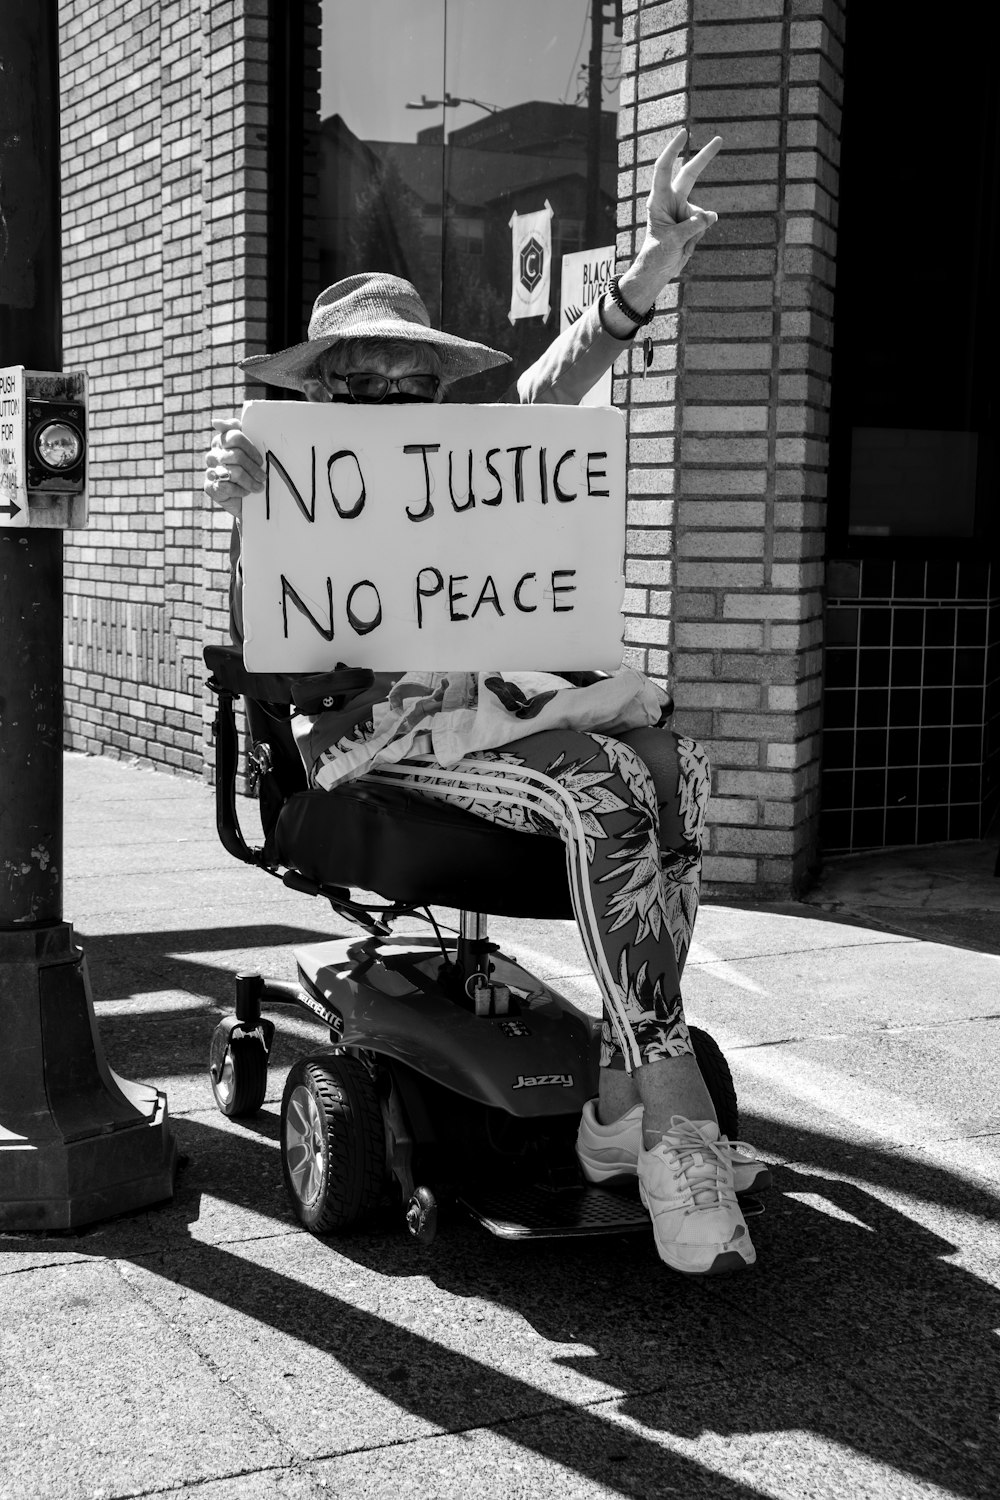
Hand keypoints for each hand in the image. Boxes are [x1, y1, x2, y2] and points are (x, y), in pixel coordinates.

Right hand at [204, 417, 265, 521]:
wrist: (250, 500)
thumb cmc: (251, 471)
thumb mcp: (250, 450)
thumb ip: (237, 430)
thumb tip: (215, 422)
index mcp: (222, 441)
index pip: (235, 437)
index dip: (250, 449)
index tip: (260, 460)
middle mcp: (214, 455)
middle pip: (236, 456)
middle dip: (253, 468)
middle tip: (263, 477)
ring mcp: (210, 471)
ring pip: (232, 472)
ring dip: (249, 481)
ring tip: (259, 487)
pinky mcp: (210, 488)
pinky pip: (226, 487)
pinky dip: (240, 492)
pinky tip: (245, 494)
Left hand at [612, 129, 721, 323]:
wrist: (657, 271)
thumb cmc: (657, 254)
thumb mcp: (673, 240)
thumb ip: (693, 226)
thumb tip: (712, 215)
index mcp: (658, 201)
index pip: (664, 170)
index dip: (673, 151)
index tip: (684, 134)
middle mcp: (671, 201)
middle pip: (689, 175)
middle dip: (704, 158)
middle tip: (719, 139)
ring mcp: (682, 211)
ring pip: (701, 214)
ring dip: (695, 232)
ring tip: (680, 245)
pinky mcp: (692, 222)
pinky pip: (704, 224)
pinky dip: (698, 237)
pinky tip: (686, 245)